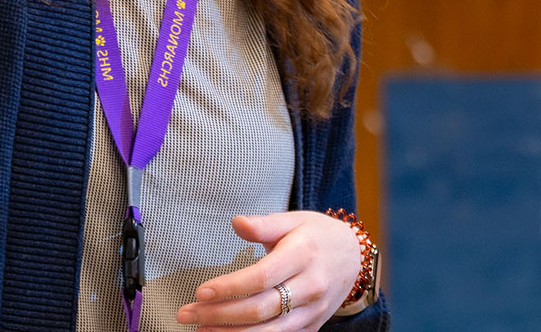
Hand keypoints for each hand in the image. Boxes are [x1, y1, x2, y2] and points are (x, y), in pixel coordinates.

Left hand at [176, 212, 361, 330]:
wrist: (353, 256)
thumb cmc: (315, 235)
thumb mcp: (292, 220)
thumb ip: (263, 224)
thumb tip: (236, 222)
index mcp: (303, 255)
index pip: (262, 277)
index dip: (230, 287)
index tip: (201, 291)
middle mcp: (310, 287)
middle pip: (261, 309)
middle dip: (220, 315)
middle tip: (187, 313)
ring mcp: (312, 311)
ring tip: (201, 330)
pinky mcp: (312, 327)